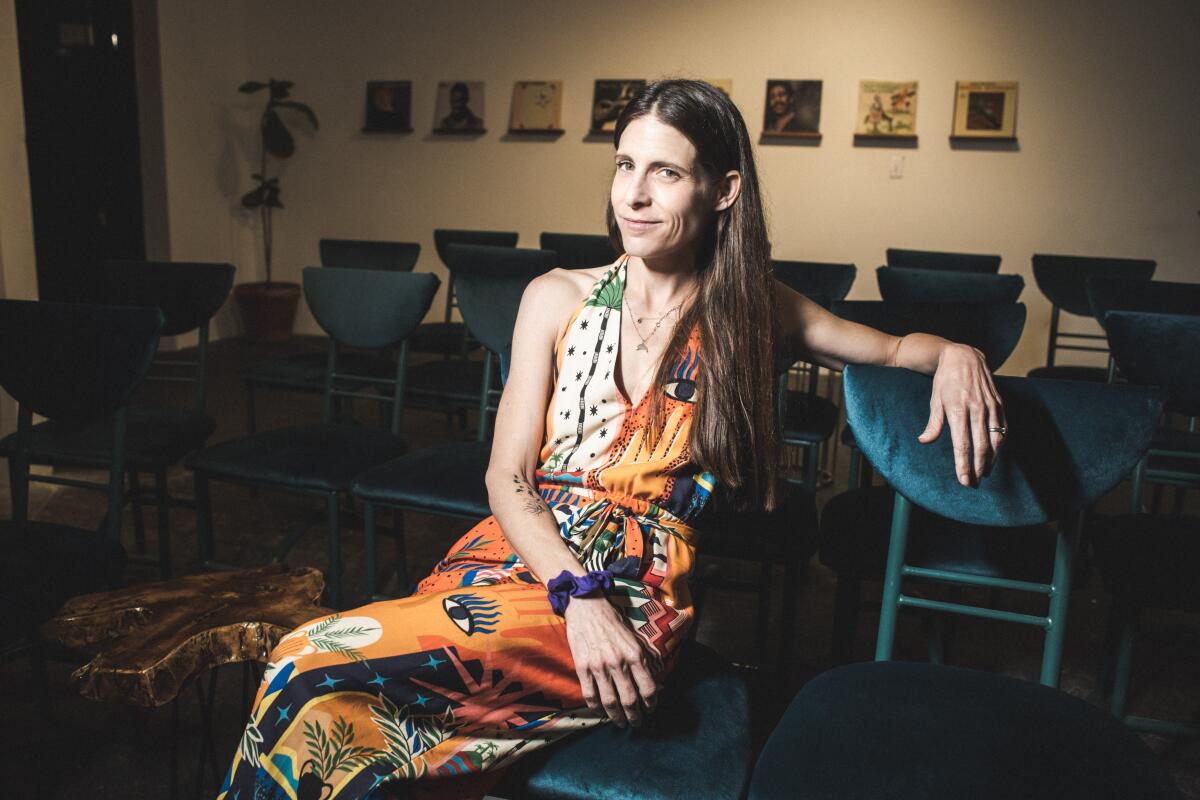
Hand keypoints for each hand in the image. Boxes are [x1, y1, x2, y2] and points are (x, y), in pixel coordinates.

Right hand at [563, 595, 657, 727]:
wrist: (586, 606)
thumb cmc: (612, 620)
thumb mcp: (634, 637)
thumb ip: (642, 659)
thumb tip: (651, 680)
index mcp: (634, 654)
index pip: (648, 688)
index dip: (651, 703)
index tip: (650, 709)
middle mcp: (618, 662)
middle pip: (629, 700)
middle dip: (635, 716)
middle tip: (636, 723)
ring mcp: (598, 666)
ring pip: (610, 702)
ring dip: (617, 717)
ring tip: (621, 723)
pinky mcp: (582, 667)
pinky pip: (590, 695)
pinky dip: (596, 709)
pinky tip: (601, 713)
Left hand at [917, 343, 1006, 486]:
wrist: (964, 356)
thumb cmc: (945, 380)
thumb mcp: (934, 400)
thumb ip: (933, 423)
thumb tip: (924, 441)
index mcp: (957, 410)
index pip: (962, 444)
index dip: (964, 465)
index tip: (964, 480)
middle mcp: (976, 409)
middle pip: (981, 446)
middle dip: (978, 468)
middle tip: (974, 483)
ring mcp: (990, 406)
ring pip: (995, 439)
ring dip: (992, 459)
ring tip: (985, 473)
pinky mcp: (1000, 403)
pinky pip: (1003, 428)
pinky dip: (1000, 444)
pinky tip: (994, 453)